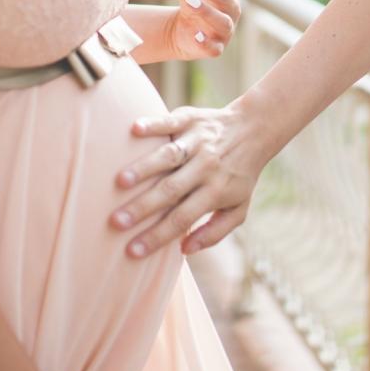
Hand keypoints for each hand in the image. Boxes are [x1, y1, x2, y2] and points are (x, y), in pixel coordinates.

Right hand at [110, 104, 269, 257]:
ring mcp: (197, 142)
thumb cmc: (240, 175)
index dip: (157, 236)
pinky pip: (170, 122)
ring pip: (168, 157)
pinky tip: (134, 130)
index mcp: (215, 192)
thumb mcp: (238, 208)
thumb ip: (215, 232)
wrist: (254, 129)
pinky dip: (154, 124)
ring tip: (120, 182)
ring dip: (144, 168)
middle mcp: (206, 167)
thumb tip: (186, 250)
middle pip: (171, 190)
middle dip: (142, 208)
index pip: (182, 219)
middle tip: (115, 222)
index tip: (132, 251)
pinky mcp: (190, 119)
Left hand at [166, 0, 240, 59]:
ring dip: (206, 10)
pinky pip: (214, 47)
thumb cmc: (192, 2)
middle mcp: (233, 9)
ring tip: (187, 0)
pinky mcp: (216, 48)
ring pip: (222, 20)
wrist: (184, 32)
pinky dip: (206, 41)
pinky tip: (194, 34)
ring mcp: (226, 30)